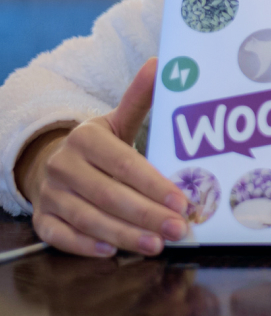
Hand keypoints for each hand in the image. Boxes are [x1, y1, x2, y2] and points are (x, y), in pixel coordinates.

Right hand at [18, 58, 188, 257]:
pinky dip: (87, 246)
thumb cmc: (100, 146)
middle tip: (178, 229)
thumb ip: (140, 98)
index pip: (125, 164)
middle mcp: (64, 165)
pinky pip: (63, 237)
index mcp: (86, 138)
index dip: (154, 184)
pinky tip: (114, 252)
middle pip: (110, 195)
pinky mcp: (42, 220)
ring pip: (90, 219)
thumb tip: (159, 64)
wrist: (52, 163)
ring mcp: (50, 195)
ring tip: (157, 244)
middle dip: (147, 215)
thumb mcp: (118, 121)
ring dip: (126, 235)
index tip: (182, 201)